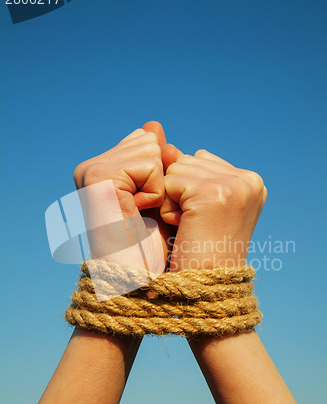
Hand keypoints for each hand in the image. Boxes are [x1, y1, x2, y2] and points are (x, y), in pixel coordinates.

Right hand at [73, 122, 170, 271]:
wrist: (135, 278)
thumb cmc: (148, 244)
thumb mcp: (157, 194)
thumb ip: (154, 158)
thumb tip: (153, 124)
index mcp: (99, 168)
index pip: (146, 141)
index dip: (159, 174)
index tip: (144, 207)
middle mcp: (89, 166)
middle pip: (150, 142)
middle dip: (160, 179)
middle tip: (143, 213)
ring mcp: (90, 170)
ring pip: (153, 151)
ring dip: (159, 188)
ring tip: (140, 215)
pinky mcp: (98, 177)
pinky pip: (151, 167)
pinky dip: (155, 194)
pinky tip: (137, 214)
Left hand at [160, 149, 266, 269]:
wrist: (207, 288)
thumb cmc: (200, 251)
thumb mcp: (199, 205)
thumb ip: (188, 172)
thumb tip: (166, 145)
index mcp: (251, 181)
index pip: (200, 160)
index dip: (188, 190)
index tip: (203, 220)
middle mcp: (248, 179)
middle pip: (187, 160)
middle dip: (179, 192)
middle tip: (195, 225)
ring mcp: (234, 184)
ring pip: (176, 168)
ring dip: (172, 200)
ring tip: (190, 226)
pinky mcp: (213, 192)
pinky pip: (169, 182)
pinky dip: (168, 208)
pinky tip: (184, 227)